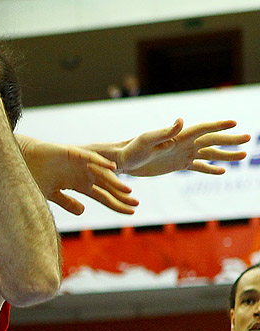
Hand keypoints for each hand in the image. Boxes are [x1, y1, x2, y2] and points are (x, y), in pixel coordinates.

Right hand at [20, 136, 137, 214]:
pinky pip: (89, 158)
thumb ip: (67, 202)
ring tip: (128, 192)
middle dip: (121, 196)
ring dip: (115, 182)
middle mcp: (83, 174)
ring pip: (101, 174)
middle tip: (136, 204)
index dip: (116, 205)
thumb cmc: (34, 176)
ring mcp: (79, 163)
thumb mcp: (52, 194)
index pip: (103, 196)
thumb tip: (83, 211)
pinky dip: (100, 163)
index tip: (131, 214)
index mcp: (79, 184)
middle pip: (107, 186)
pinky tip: (113, 169)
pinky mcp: (72, 153)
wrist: (20, 160)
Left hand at [116, 118, 249, 175]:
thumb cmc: (132, 149)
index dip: (218, 126)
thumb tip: (180, 120)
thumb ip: (165, 132)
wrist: (123, 161)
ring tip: (243, 155)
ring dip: (225, 155)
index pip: (203, 129)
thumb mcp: (147, 140)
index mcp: (178, 136)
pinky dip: (209, 169)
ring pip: (209, 154)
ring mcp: (182, 154)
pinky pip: (198, 167)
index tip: (234, 123)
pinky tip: (222, 171)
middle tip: (248, 139)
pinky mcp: (178, 165)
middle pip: (211, 141)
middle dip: (230, 140)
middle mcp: (184, 144)